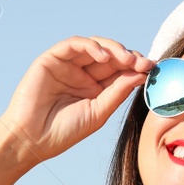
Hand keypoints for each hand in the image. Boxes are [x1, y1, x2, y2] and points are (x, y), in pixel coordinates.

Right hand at [0, 35, 152, 168]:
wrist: (31, 140)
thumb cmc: (62, 132)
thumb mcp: (98, 112)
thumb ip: (117, 92)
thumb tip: (141, 74)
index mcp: (93, 88)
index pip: (118, 71)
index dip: (136, 67)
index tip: (152, 69)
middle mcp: (81, 74)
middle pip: (110, 56)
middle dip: (128, 56)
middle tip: (143, 63)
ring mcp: (67, 65)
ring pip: (94, 46)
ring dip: (113, 49)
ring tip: (127, 59)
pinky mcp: (52, 59)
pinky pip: (74, 44)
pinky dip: (90, 46)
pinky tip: (103, 56)